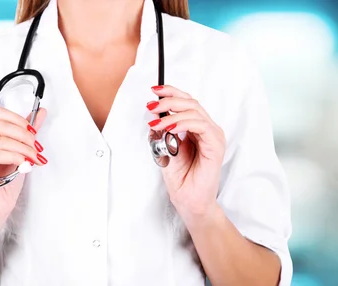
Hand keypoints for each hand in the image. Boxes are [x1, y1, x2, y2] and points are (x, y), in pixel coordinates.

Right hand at [0, 107, 47, 231]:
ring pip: (0, 139)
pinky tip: (23, 165)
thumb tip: (41, 113)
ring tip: (33, 159)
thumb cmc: (2, 187)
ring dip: (23, 148)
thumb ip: (25, 134)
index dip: (20, 121)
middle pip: (0, 124)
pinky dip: (14, 157)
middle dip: (24, 136)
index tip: (35, 134)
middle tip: (37, 149)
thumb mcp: (18, 154)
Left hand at [146, 85, 225, 222]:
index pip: (186, 102)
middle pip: (191, 102)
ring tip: (156, 123)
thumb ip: (163, 131)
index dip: (171, 92)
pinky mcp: (216, 146)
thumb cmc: (180, 178)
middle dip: (169, 100)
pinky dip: (183, 124)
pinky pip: (200, 126)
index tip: (154, 90)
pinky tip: (170, 129)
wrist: (188, 200)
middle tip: (152, 105)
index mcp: (196, 128)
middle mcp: (207, 129)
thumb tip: (154, 113)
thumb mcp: (165, 148)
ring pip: (194, 112)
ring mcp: (213, 136)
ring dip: (172, 114)